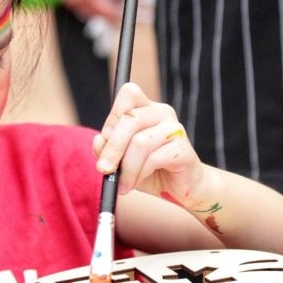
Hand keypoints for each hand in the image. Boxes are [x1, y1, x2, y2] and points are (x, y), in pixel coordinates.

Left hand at [93, 82, 205, 199]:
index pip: (129, 93)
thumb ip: (108, 148)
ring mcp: (175, 129)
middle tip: (103, 170)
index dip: (113, 116)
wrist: (179, 189)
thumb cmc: (149, 170)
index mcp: (147, 108)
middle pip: (131, 119)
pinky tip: (136, 183)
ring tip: (123, 185)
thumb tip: (99, 140)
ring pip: (140, 143)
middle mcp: (163, 112)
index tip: (103, 140)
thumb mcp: (122, 160)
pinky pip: (153, 159)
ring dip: (126, 169)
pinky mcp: (183, 149)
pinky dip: (139, 174)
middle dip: (112, 148)